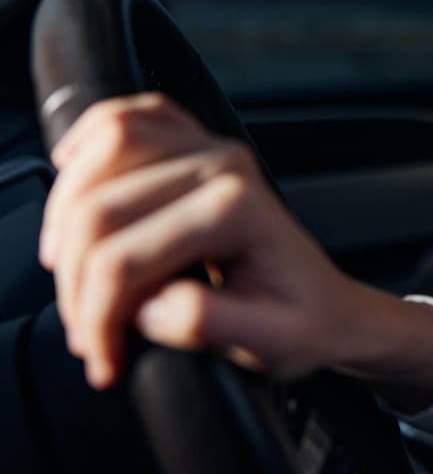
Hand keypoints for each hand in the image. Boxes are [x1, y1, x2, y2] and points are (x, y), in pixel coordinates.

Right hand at [40, 93, 369, 388]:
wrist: (325, 306)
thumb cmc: (300, 322)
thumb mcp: (267, 342)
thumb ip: (206, 323)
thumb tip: (148, 305)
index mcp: (237, 210)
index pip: (122, 260)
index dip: (96, 317)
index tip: (101, 356)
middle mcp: (221, 166)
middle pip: (96, 210)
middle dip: (73, 280)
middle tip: (86, 330)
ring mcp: (208, 148)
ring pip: (101, 151)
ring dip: (65, 214)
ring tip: (70, 271)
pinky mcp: (195, 145)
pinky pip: (128, 117)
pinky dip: (89, 141)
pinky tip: (73, 175)